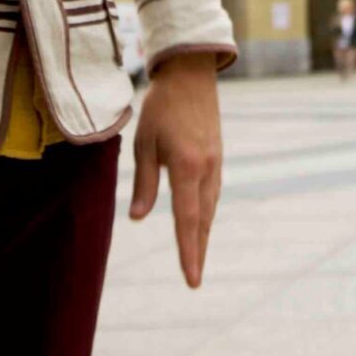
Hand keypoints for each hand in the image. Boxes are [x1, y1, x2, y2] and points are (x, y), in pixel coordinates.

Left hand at [129, 53, 222, 287]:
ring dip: (202, 233)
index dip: (189, 252)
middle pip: (202, 220)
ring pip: (210, 207)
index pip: (187, 219)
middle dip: (198, 250)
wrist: (190, 75)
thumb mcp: (144, 144)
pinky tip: (200, 220)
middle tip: (194, 280)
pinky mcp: (216, 157)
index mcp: (186, 167)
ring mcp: (215, 163)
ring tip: (196, 256)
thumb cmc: (160, 108)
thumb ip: (144, 183)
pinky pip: (212, 192)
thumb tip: (139, 218)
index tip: (191, 279)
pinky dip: (206, 212)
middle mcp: (206, 169)